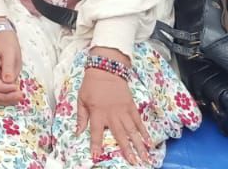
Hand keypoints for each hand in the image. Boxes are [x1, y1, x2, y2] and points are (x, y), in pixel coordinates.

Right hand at [0, 25, 23, 105]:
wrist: (3, 39)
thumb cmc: (6, 44)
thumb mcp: (9, 52)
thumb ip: (8, 66)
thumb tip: (8, 82)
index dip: (4, 88)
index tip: (16, 87)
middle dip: (6, 97)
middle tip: (21, 96)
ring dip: (7, 100)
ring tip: (20, 97)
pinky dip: (7, 99)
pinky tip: (17, 95)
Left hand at [77, 50, 150, 167]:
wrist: (106, 69)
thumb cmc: (91, 84)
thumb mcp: (81, 99)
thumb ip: (81, 117)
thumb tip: (78, 132)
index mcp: (97, 113)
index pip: (96, 133)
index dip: (95, 145)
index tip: (96, 156)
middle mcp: (112, 114)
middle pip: (120, 135)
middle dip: (127, 150)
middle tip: (134, 163)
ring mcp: (123, 111)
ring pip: (132, 131)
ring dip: (139, 145)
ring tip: (145, 157)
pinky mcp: (131, 106)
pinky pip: (138, 121)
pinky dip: (144, 131)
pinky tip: (149, 141)